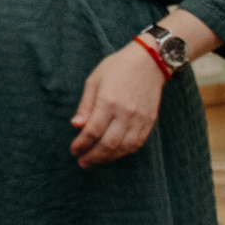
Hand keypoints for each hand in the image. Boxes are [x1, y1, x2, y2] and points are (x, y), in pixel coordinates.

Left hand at [71, 42, 165, 166]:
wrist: (149, 62)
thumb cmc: (117, 68)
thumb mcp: (94, 81)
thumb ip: (85, 105)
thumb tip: (76, 125)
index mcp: (108, 101)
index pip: (93, 131)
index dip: (82, 144)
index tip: (74, 150)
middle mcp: (126, 113)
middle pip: (108, 143)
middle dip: (93, 156)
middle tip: (82, 162)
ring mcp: (140, 119)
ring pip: (124, 147)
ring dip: (108, 158)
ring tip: (95, 161)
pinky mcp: (150, 122)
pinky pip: (137, 143)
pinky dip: (124, 152)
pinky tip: (113, 154)